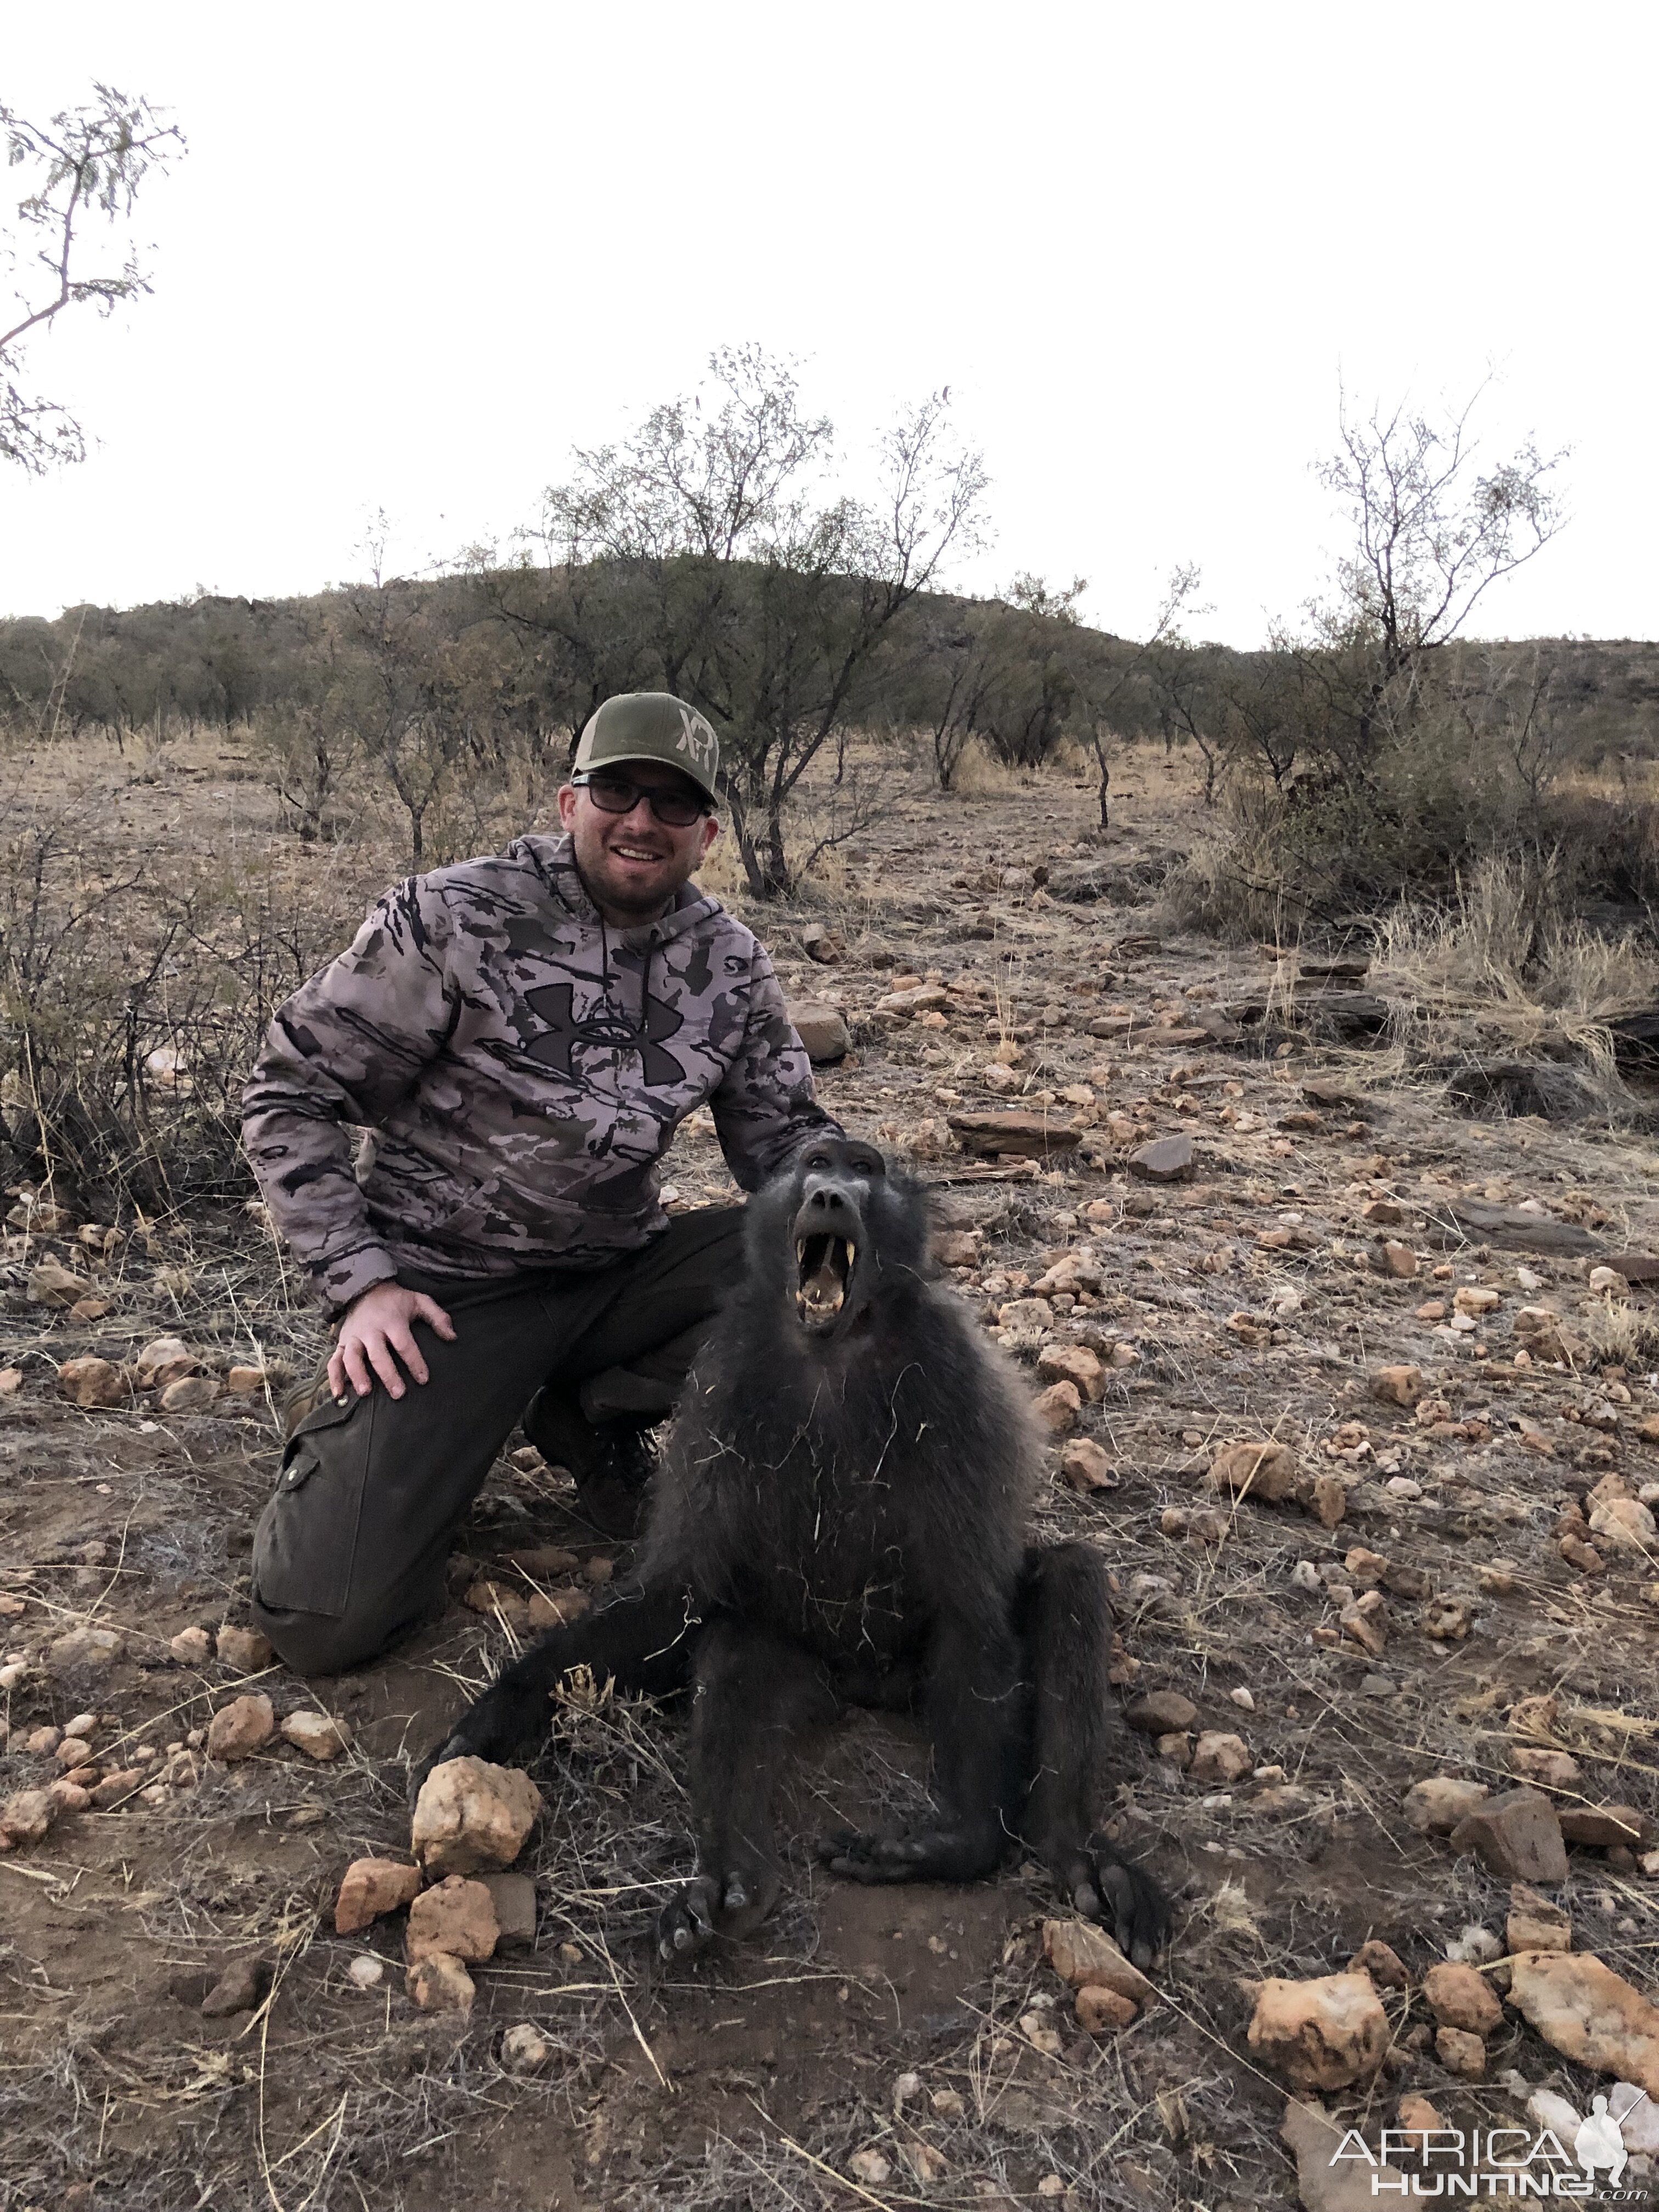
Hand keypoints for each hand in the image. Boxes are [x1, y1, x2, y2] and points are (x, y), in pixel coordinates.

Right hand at [328, 1282, 455, 1400]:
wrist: (366, 1288)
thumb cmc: (397, 1301)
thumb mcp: (420, 1301)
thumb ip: (438, 1317)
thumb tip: (453, 1337)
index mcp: (391, 1321)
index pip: (404, 1344)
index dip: (414, 1362)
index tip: (423, 1379)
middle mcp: (371, 1330)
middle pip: (378, 1355)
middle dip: (388, 1375)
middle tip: (399, 1393)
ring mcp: (354, 1337)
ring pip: (353, 1358)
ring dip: (358, 1375)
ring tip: (366, 1392)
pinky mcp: (342, 1343)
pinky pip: (334, 1361)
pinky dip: (334, 1377)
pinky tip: (338, 1394)